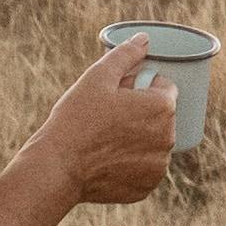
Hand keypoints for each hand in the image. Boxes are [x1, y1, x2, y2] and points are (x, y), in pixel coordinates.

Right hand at [33, 43, 183, 211]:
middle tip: (108, 117)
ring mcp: (158, 166)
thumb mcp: (97, 77)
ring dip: (138, 139)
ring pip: (152, 143)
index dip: (141, 87)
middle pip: (160, 117)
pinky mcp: (147, 187)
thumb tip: (144, 39)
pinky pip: (144, 168)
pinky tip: (108, 160)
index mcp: (162, 107)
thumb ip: (126, 55)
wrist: (57, 167)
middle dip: (141, 113)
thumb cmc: (76, 119)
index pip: (164, 88)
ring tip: (105, 139)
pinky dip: (131, 164)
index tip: (119, 95)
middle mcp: (168, 138)